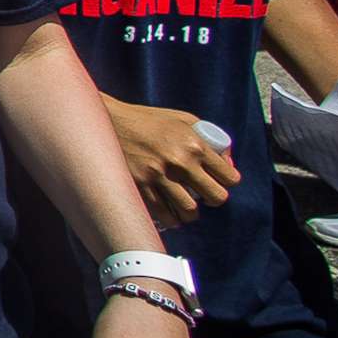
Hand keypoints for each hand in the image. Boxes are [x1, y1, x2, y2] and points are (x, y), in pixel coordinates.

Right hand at [106, 101, 240, 227]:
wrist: (108, 120)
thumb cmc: (149, 120)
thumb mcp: (183, 119)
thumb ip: (208, 137)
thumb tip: (227, 163)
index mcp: (195, 144)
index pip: (229, 177)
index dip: (227, 182)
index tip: (219, 182)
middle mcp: (180, 162)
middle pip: (216, 197)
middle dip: (213, 199)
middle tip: (204, 196)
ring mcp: (159, 176)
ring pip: (190, 211)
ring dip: (191, 213)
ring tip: (185, 207)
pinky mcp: (140, 187)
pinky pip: (164, 214)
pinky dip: (170, 218)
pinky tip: (170, 213)